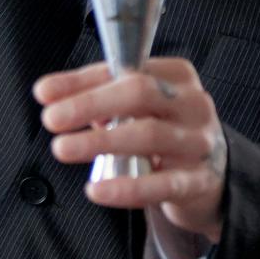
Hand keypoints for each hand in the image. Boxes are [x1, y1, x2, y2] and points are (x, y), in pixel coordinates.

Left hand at [34, 58, 227, 242]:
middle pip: (140, 94)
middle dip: (90, 104)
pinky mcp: (198, 181)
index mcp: (177, 75)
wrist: (214, 175)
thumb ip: (98, 96)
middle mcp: (192, 103)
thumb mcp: (140, 107)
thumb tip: (50, 94)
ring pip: (147, 135)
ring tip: (63, 148)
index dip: (83, 81)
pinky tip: (96, 189)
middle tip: (53, 119)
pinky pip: (161, 184)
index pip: (126, 69)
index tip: (45, 93)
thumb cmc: (167, 130)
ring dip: (100, 141)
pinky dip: (126, 188)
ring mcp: (198, 142)